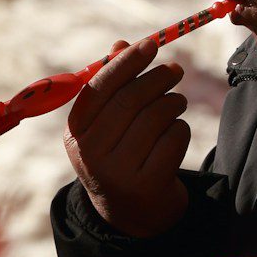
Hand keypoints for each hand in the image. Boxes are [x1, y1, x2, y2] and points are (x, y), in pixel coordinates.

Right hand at [65, 37, 191, 236]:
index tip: (150, 43)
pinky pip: (173, 138)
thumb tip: (121, 44)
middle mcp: (90, 155)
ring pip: (156, 117)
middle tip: (175, 70)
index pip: (99, 88)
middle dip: (157, 78)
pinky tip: (174, 134)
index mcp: (75, 134)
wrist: (133, 212)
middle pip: (130, 100)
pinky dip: (180, 129)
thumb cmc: (120, 153)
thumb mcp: (107, 123)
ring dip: (173, 103)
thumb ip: (112, 84)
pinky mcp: (147, 185)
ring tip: (176, 103)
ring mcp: (117, 173)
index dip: (126, 63)